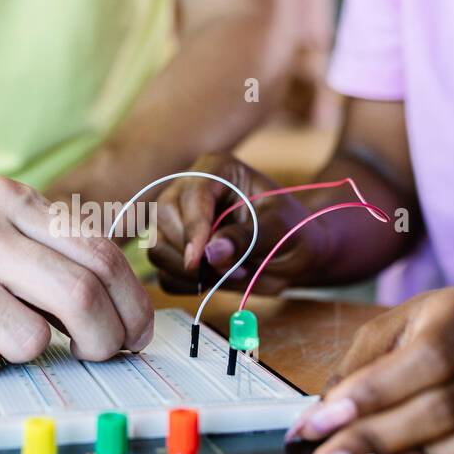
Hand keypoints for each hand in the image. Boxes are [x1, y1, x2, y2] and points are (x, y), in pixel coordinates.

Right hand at [0, 177, 153, 377]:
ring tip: (1, 333)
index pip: (98, 254)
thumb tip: (123, 305)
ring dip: (29, 350)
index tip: (136, 332)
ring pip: (28, 339)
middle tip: (101, 354)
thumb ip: (52, 246)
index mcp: (6, 199)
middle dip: (104, 339)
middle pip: (77, 298)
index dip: (131, 304)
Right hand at [148, 152, 327, 294]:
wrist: (296, 251)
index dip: (193, 229)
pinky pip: (163, 273)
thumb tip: (211, 252)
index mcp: (217, 169)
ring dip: (187, 272)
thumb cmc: (295, 231)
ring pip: (156, 247)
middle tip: (234, 271)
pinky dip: (185, 285)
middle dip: (191, 253)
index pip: (192, 195)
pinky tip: (214, 282)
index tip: (198, 261)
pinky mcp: (175, 250)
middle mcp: (189, 189)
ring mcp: (177, 220)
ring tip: (228, 275)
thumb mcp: (282, 230)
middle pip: (162, 219)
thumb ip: (249, 238)